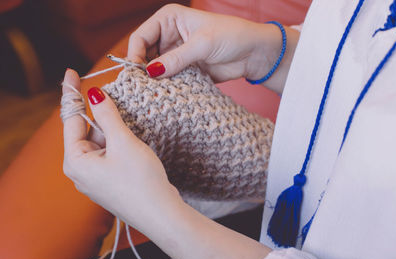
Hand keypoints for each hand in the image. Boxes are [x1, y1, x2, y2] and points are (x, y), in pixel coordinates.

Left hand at [61, 69, 270, 258]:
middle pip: (87, 130)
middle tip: (115, 99)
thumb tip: (95, 93)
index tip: (71, 73)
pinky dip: (120, 141)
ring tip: (130, 123)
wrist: (162, 214)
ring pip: (102, 141)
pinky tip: (133, 139)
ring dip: (114, 128)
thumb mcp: (123, 143)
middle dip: (101, 114)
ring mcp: (97, 177)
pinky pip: (110, 153)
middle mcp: (82, 170)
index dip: (71, 94)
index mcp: (76, 161)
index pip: (70, 119)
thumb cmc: (141, 181)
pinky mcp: (111, 180)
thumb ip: (108, 116)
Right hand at [127, 4, 296, 92]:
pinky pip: (169, 80)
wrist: (254, 53)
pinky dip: (166, 87)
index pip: (141, 36)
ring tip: (155, 92)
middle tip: (143, 87)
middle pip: (144, 55)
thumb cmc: (232, 36)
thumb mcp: (202, 44)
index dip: (135, 54)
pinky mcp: (184, 70)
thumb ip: (176, 58)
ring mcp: (175, 54)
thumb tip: (151, 72)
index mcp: (169, 19)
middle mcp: (168, 36)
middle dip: (143, 70)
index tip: (136, 72)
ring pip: (155, 69)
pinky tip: (166, 94)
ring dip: (155, 81)